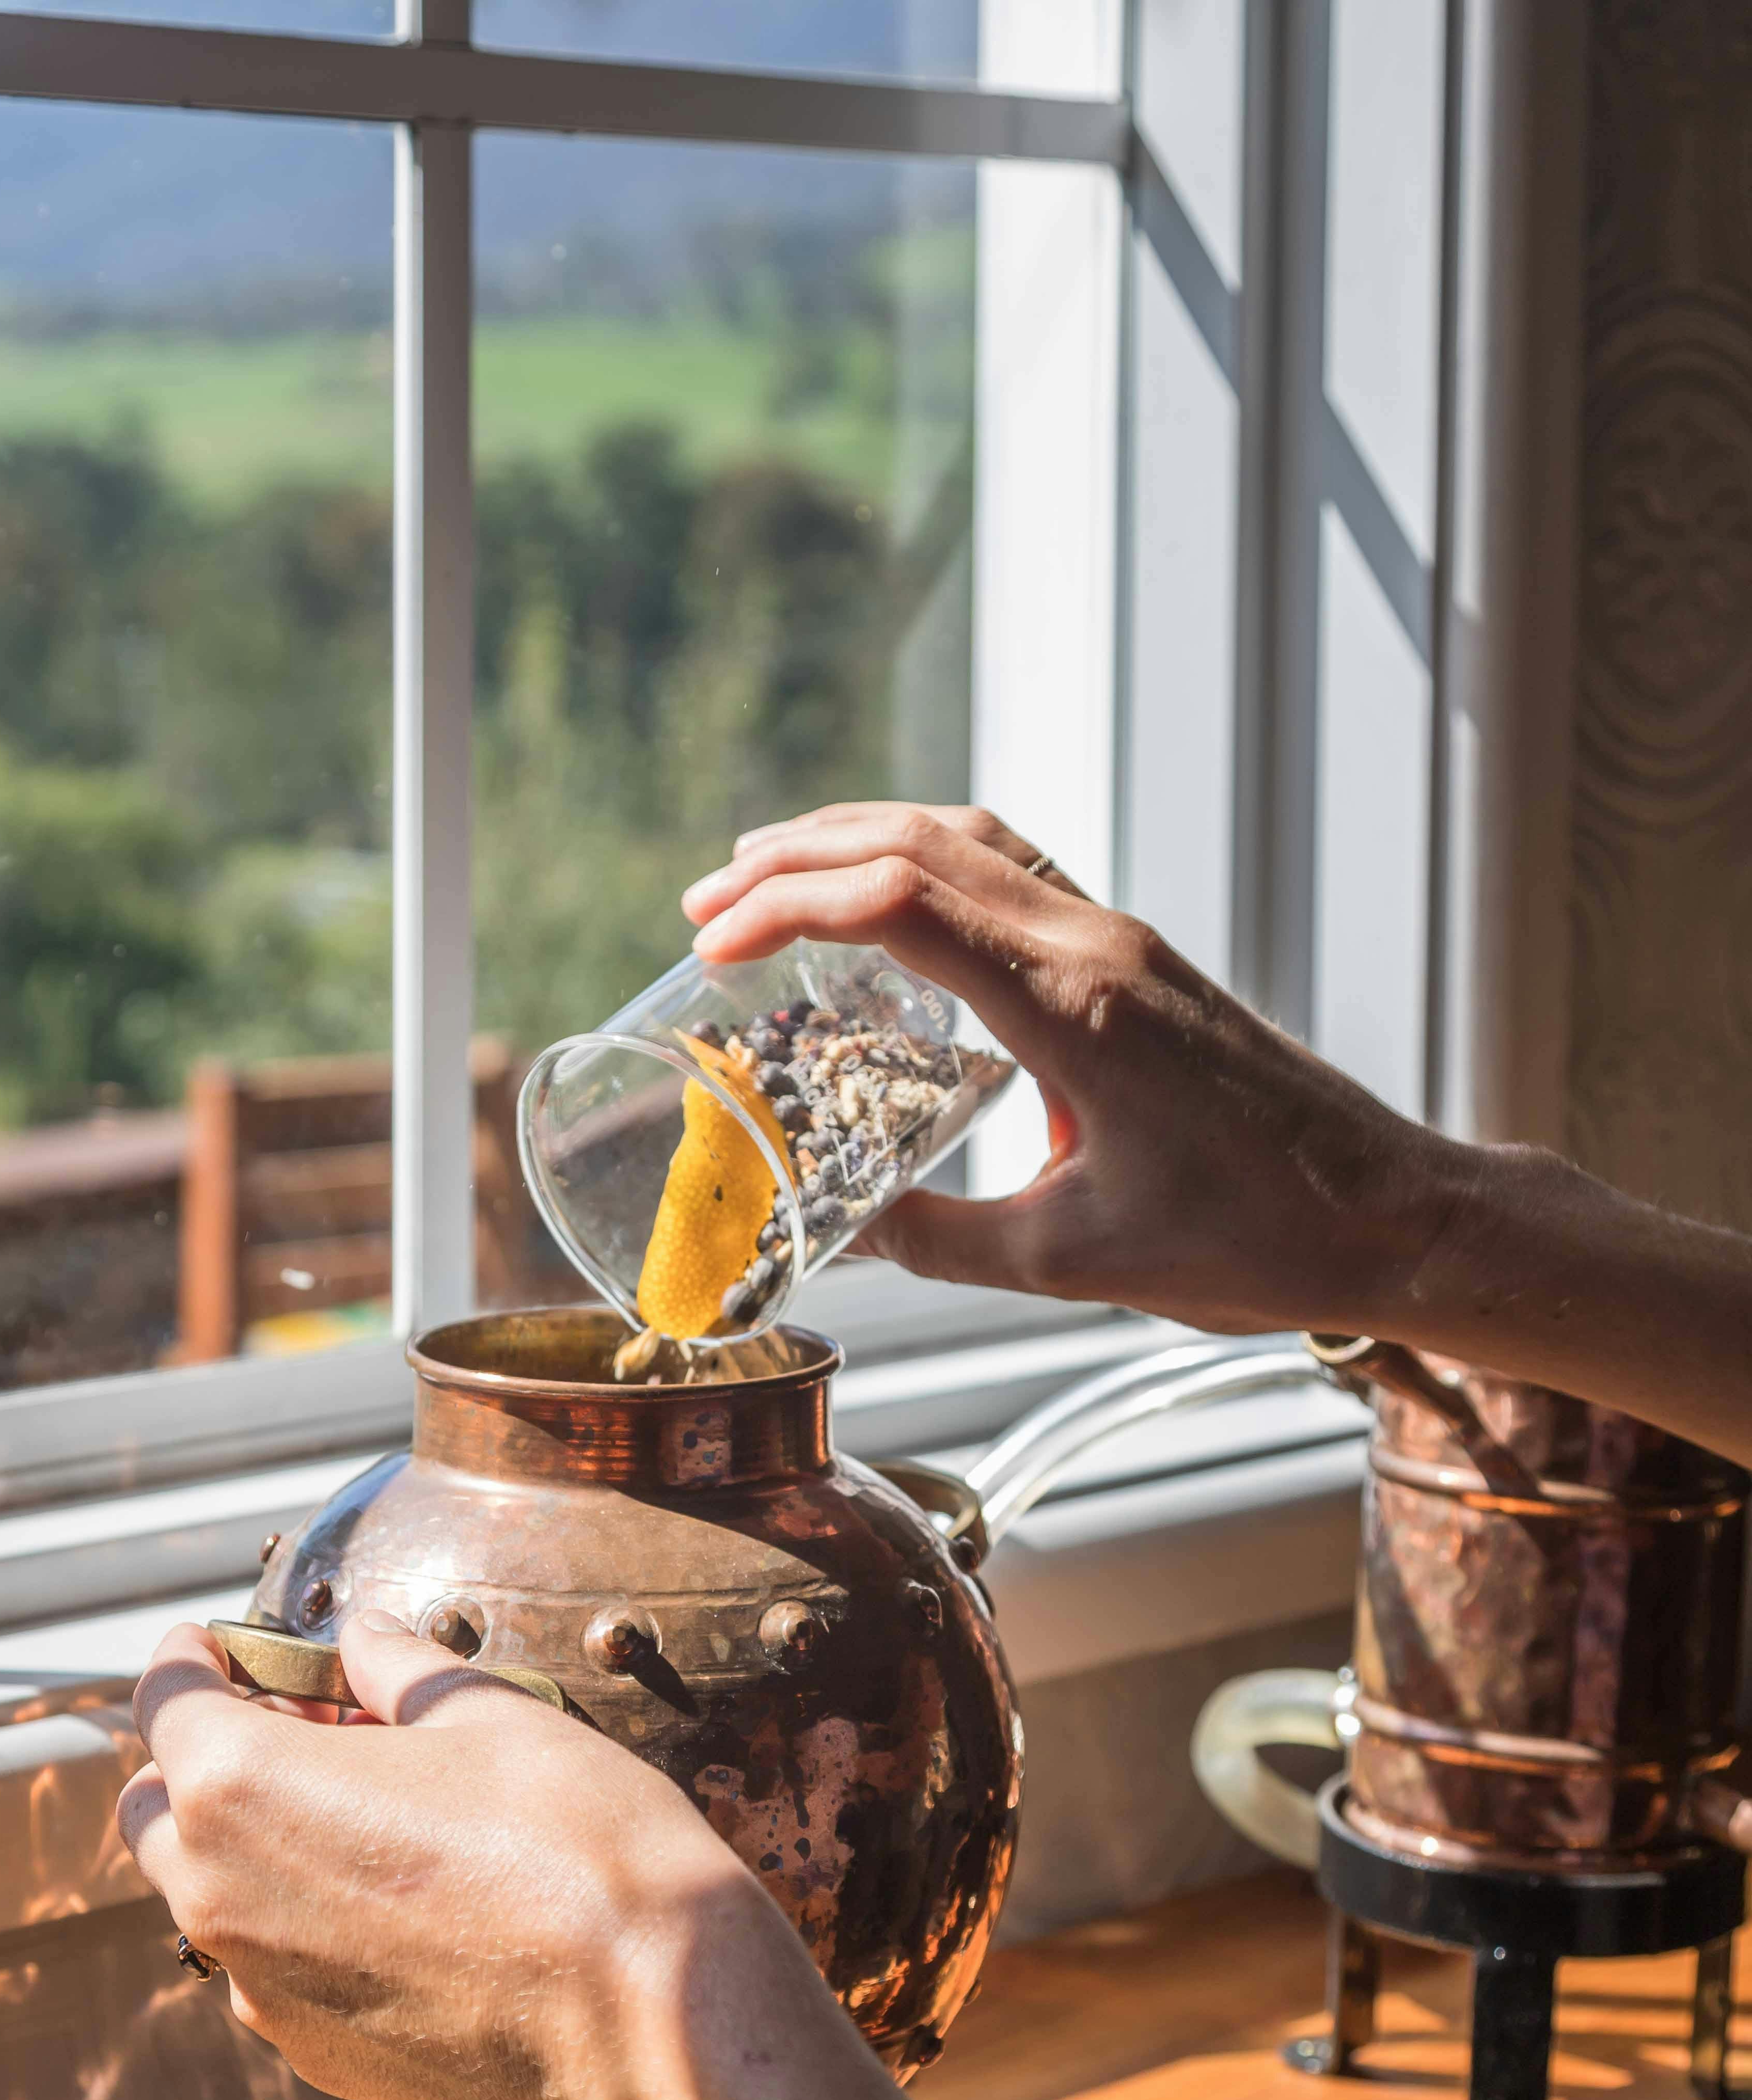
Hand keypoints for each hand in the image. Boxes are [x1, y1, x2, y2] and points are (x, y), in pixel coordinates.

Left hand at [115, 1612, 819, 2099]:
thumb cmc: (579, 1851)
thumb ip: (402, 1671)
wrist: (651, 2021)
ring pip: (211, 1898)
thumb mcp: (492, 1716)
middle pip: (160, 1809)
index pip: (165, 1698)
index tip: (217, 1645)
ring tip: (362, 1818)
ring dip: (256, 1849)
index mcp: (240, 1786)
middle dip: (209, 1759)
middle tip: (304, 1728)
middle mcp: (220, 1896)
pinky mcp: (313, 2056)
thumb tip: (365, 1639)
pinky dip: (301, 1929)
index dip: (192, 1657)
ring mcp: (262, 1990)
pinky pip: (272, 1974)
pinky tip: (395, 1907)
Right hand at [682, 800, 1476, 1338]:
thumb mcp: (1072, 1260)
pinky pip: (1014, 873)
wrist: (1393, 1217)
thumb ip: (943, 1242)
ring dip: (861, 843)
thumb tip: (844, 1238)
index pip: (900, 901)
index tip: (712, 942)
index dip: (789, 904)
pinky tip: (889, 910)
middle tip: (706, 904)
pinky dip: (929, 865)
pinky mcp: (1139, 960)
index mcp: (1072, 1003)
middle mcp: (1095, 944)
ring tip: (772, 875)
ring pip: (969, 839)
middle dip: (798, 859)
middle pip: (920, 843)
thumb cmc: (1254, 1241)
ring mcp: (1121, 940)